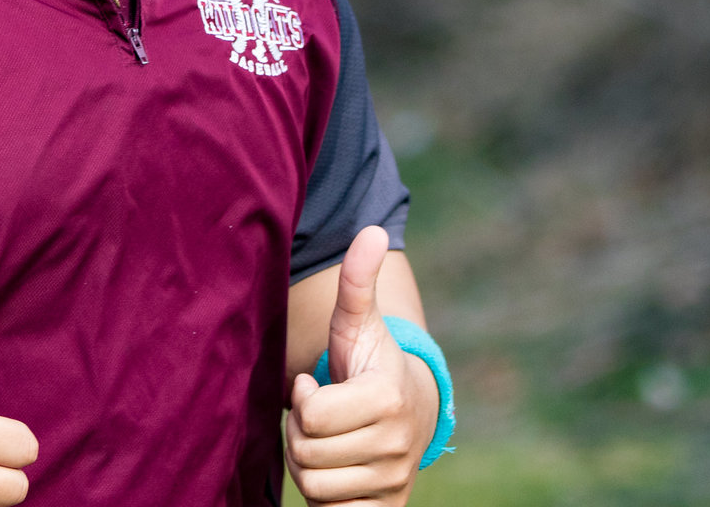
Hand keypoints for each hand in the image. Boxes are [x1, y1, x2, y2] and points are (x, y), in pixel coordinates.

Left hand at [284, 227, 437, 504]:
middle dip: (300, 431)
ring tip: (326, 438)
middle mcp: (396, 447)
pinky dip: (325, 495)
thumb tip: (372, 230)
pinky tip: (336, 467)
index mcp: (386, 399)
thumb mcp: (358, 323)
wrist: (409, 414)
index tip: (318, 384)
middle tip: (319, 413)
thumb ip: (358, 281)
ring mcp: (393, 482)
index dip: (305, 398)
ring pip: (313, 486)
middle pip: (306, 454)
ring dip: (307, 461)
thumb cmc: (370, 363)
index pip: (311, 416)